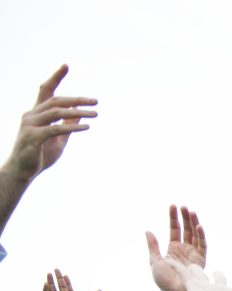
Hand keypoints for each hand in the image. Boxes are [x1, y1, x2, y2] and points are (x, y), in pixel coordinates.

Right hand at [4, 65, 96, 182]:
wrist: (23, 172)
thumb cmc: (39, 155)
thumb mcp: (58, 139)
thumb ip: (67, 125)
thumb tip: (79, 114)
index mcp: (36, 113)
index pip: (45, 90)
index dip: (56, 77)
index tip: (66, 65)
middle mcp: (31, 115)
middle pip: (56, 100)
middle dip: (77, 99)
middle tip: (95, 101)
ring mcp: (30, 125)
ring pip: (56, 112)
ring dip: (78, 112)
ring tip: (95, 114)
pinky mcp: (33, 137)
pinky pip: (55, 128)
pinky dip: (72, 126)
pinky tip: (86, 127)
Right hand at [42, 268, 100, 290]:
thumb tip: (99, 289)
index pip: (68, 289)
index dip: (66, 282)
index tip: (65, 275)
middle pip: (60, 287)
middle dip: (58, 278)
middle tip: (56, 269)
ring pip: (53, 290)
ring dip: (50, 282)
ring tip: (49, 273)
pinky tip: (45, 283)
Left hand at [147, 205, 207, 290]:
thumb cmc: (164, 280)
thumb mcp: (154, 262)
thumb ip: (153, 246)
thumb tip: (147, 231)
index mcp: (173, 248)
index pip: (174, 229)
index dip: (173, 218)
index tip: (173, 206)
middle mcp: (184, 249)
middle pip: (186, 229)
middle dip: (185, 218)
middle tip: (183, 207)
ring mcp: (193, 253)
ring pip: (195, 234)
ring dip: (193, 223)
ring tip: (191, 212)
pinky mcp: (201, 259)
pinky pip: (202, 245)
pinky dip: (201, 235)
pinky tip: (198, 226)